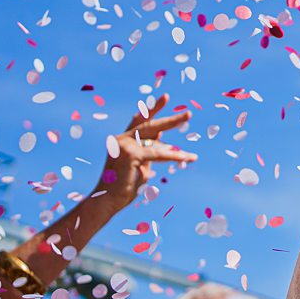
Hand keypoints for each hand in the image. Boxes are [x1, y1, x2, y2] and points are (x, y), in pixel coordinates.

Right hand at [93, 95, 196, 211]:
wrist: (108, 200)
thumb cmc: (125, 187)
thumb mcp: (141, 166)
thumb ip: (150, 153)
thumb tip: (163, 145)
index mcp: (124, 140)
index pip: (140, 121)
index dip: (152, 109)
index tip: (166, 97)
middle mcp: (123, 139)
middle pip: (149, 123)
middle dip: (170, 118)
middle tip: (189, 113)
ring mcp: (125, 145)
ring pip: (156, 136)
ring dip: (174, 129)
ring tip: (191, 128)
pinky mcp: (131, 154)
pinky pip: (158, 153)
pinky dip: (174, 155)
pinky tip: (188, 157)